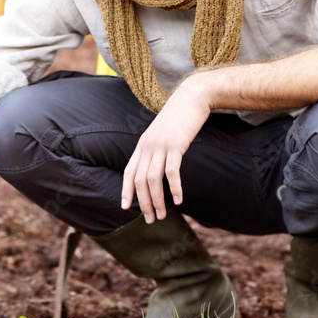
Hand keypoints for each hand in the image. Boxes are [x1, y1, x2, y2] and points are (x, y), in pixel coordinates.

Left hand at [121, 76, 211, 222]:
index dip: (126, 191)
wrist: (191, 98)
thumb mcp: (162, 134)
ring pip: (153, 179)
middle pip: (140, 180)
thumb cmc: (179, 119)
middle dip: (144, 203)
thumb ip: (156, 150)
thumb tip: (155, 168)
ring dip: (157, 200)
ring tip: (163, 215)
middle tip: (151, 219)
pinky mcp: (176, 145)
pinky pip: (172, 172)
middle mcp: (147, 146)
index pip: (129, 172)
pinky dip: (174, 188)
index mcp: (142, 145)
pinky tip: (179, 200)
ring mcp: (161, 145)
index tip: (126, 208)